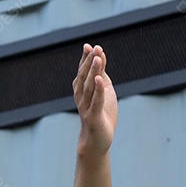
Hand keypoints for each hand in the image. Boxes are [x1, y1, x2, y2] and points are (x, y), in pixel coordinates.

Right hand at [73, 43, 117, 159]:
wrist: (97, 140)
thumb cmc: (102, 115)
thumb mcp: (104, 92)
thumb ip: (102, 76)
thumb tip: (101, 58)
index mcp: (82, 90)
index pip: (83, 71)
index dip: (85, 59)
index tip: (89, 46)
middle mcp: (81, 97)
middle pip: (85, 76)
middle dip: (90, 62)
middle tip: (95, 48)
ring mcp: (86, 107)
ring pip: (89, 86)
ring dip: (93, 71)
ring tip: (98, 58)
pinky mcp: (94, 116)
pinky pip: (96, 101)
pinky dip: (98, 90)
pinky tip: (100, 80)